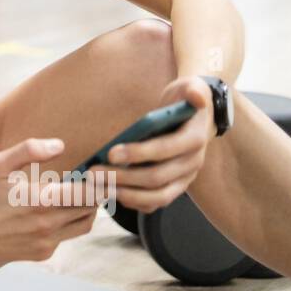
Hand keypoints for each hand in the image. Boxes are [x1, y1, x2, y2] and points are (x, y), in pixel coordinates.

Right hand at [0, 138, 99, 263]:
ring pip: (83, 225)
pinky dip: (68, 222)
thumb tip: (59, 145)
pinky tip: (54, 210)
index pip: (88, 193)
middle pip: (90, 208)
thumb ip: (29, 150)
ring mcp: (46, 242)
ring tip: (78, 193)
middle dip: (95, 193)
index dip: (99, 181)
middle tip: (92, 179)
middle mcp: (47, 225)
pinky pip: (66, 237)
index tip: (98, 171)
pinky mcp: (41, 253)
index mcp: (40, 200)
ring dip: (86, 209)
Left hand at [89, 77, 214, 214]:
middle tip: (94, 173)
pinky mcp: (175, 187)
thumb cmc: (182, 101)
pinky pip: (156, 203)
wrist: (191, 117)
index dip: (138, 153)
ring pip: (157, 196)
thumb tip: (196, 97)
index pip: (166, 150)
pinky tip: (111, 193)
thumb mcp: (190, 88)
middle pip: (157, 177)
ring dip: (126, 193)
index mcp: (195, 139)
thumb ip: (194, 90)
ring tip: (98, 185)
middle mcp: (193, 163)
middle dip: (123, 176)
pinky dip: (134, 202)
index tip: (110, 153)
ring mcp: (185, 179)